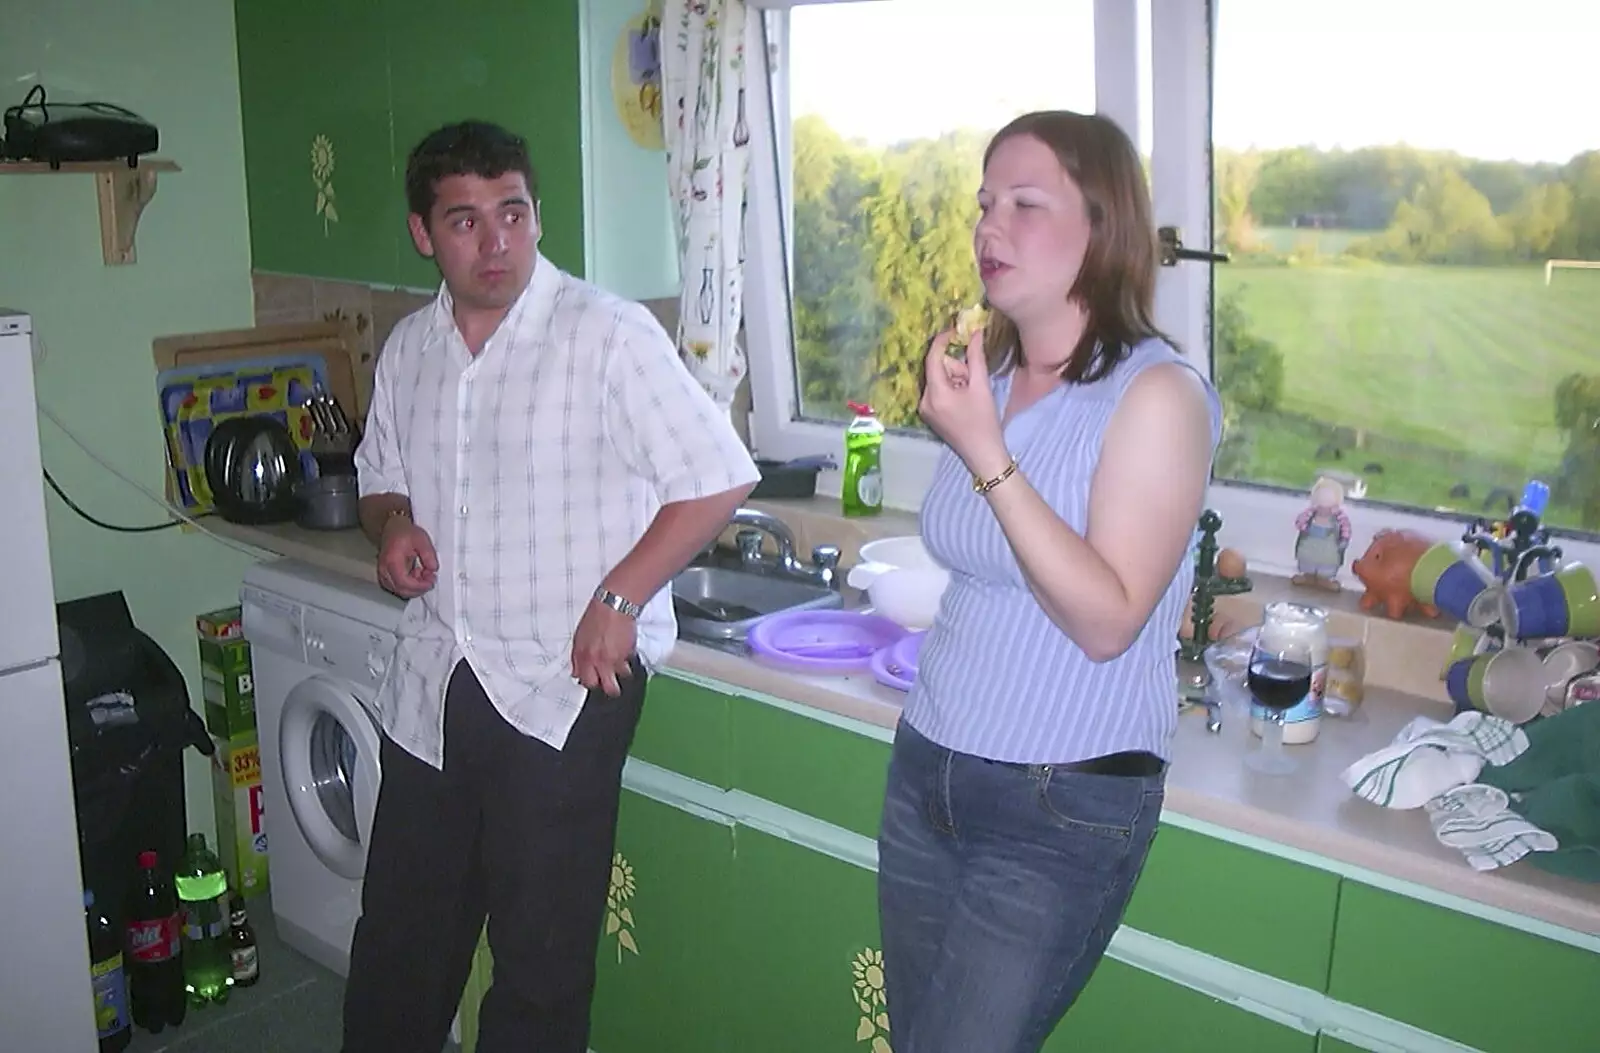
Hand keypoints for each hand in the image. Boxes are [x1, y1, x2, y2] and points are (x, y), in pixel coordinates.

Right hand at [375, 518, 437, 597]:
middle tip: (430, 578)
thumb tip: (433, 569)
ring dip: (414, 588)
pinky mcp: (385, 576)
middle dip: (419, 588)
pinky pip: (397, 587)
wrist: (392, 528)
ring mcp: (383, 574)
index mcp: (392, 560)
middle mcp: (384, 569)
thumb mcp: (421, 540)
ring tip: (424, 574)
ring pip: (399, 591)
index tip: (431, 581)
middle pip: (401, 590)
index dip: (419, 586)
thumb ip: (429, 555)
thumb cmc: (404, 533)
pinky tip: (416, 575)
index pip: (403, 582)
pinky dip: (409, 586)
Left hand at [571, 597, 637, 696]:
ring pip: (613, 685)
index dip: (588, 681)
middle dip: (600, 686)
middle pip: (594, 686)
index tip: (593, 680)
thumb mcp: (580, 635)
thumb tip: (577, 672)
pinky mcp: (623, 658)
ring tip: (622, 672)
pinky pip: (626, 670)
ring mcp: (608, 661)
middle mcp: (592, 660)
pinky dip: (628, 666)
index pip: (581, 678)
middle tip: (608, 682)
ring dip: (617, 680)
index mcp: (580, 654)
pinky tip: (628, 658)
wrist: (614, 605)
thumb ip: (578, 656)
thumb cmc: (598, 615)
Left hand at [919, 327, 1009, 478]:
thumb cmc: (984, 422)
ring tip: (970, 394)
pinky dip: (951, 389)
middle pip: (937, 368)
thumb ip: (976, 357)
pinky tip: (964, 401)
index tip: (955, 330)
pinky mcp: (929, 414)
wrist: (982, 454)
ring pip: (938, 379)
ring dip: (955, 379)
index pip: (933, 358)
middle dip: (956, 368)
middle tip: (973, 381)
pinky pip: (937, 390)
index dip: (943, 341)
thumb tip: (975, 332)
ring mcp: (924, 408)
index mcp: (935, 393)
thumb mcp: (981, 387)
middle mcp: (924, 400)